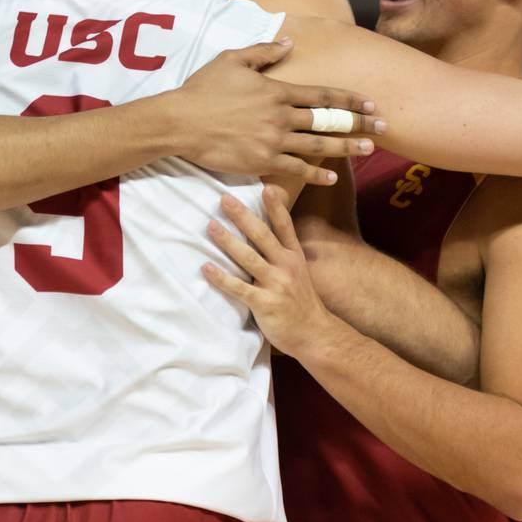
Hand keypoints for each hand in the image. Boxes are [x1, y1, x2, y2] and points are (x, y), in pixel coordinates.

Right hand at [171, 38, 384, 186]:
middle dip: (359, 124)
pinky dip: (316, 173)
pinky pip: (296, 168)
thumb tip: (290, 43)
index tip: (371, 104)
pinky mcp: (262, 161)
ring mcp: (274, 141)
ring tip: (369, 150)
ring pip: (319, 145)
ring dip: (347, 148)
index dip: (350, 100)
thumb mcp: (233, 60)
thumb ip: (264, 51)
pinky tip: (332, 176)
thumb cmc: (204, 88)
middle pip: (329, 121)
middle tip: (385, 128)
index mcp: (278, 90)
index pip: (323, 95)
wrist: (180, 121)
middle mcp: (282, 116)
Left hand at [202, 187, 343, 360]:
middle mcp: (286, 266)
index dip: (276, 207)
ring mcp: (276, 284)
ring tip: (211, 226)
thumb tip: (264, 236)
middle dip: (242, 216)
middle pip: (262, 235)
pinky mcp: (265, 303)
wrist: (315, 334)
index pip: (284, 226)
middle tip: (224, 199)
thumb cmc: (301, 303)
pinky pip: (239, 288)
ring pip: (248, 257)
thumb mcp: (299, 273)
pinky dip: (222, 278)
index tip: (266, 187)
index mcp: (294, 257)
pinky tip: (206, 268)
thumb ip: (282, 255)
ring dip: (228, 241)